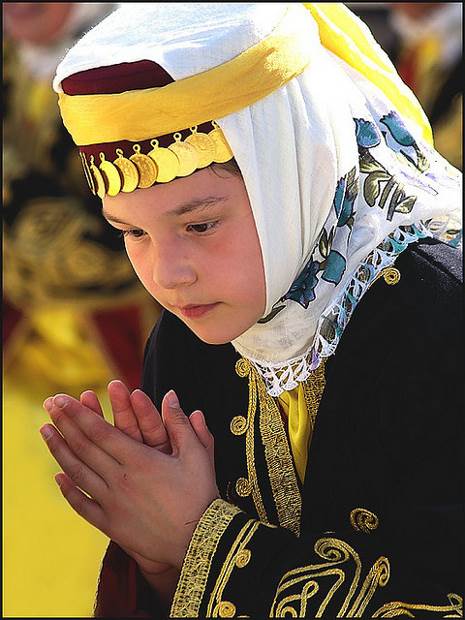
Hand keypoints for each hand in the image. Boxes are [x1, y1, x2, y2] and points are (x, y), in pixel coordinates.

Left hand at [41, 389, 218, 570]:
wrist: (198, 541)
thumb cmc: (200, 495)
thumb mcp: (197, 455)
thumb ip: (181, 424)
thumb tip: (171, 395)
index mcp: (139, 460)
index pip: (100, 431)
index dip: (78, 414)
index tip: (61, 399)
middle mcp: (120, 479)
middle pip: (84, 447)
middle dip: (64, 423)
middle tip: (48, 405)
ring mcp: (112, 503)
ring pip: (78, 472)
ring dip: (59, 450)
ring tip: (44, 431)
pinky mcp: (111, 524)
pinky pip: (83, 505)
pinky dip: (68, 490)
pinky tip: (58, 477)